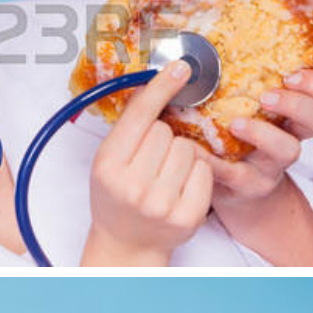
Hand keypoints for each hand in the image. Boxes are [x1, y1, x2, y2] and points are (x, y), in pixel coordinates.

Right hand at [84, 59, 212, 266]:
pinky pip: (204, 170)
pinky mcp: (188, 217)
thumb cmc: (116, 197)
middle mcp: (134, 188)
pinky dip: (197, 172)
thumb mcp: (108, 160)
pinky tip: (181, 186)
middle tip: (151, 160)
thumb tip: (155, 82)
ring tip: (166, 174)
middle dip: (163, 137)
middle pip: (166, 131)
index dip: (161, 88)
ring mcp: (162, 205)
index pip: (140, 116)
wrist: (127, 244)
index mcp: (108, 168)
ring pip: (188, 148)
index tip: (181, 67)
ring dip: (181, 154)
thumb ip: (128, 125)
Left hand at [210, 70, 312, 210]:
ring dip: (265, 133)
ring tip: (237, 123)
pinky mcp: (248, 186)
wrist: (229, 188)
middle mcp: (292, 137)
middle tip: (268, 95)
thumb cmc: (235, 133)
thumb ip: (242, 73)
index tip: (292, 72)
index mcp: (295, 114)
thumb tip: (208, 22)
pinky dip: (217, 163)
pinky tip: (197, 150)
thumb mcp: (246, 101)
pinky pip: (237, 175)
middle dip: (299, 103)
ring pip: (290, 150)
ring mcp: (273, 165)